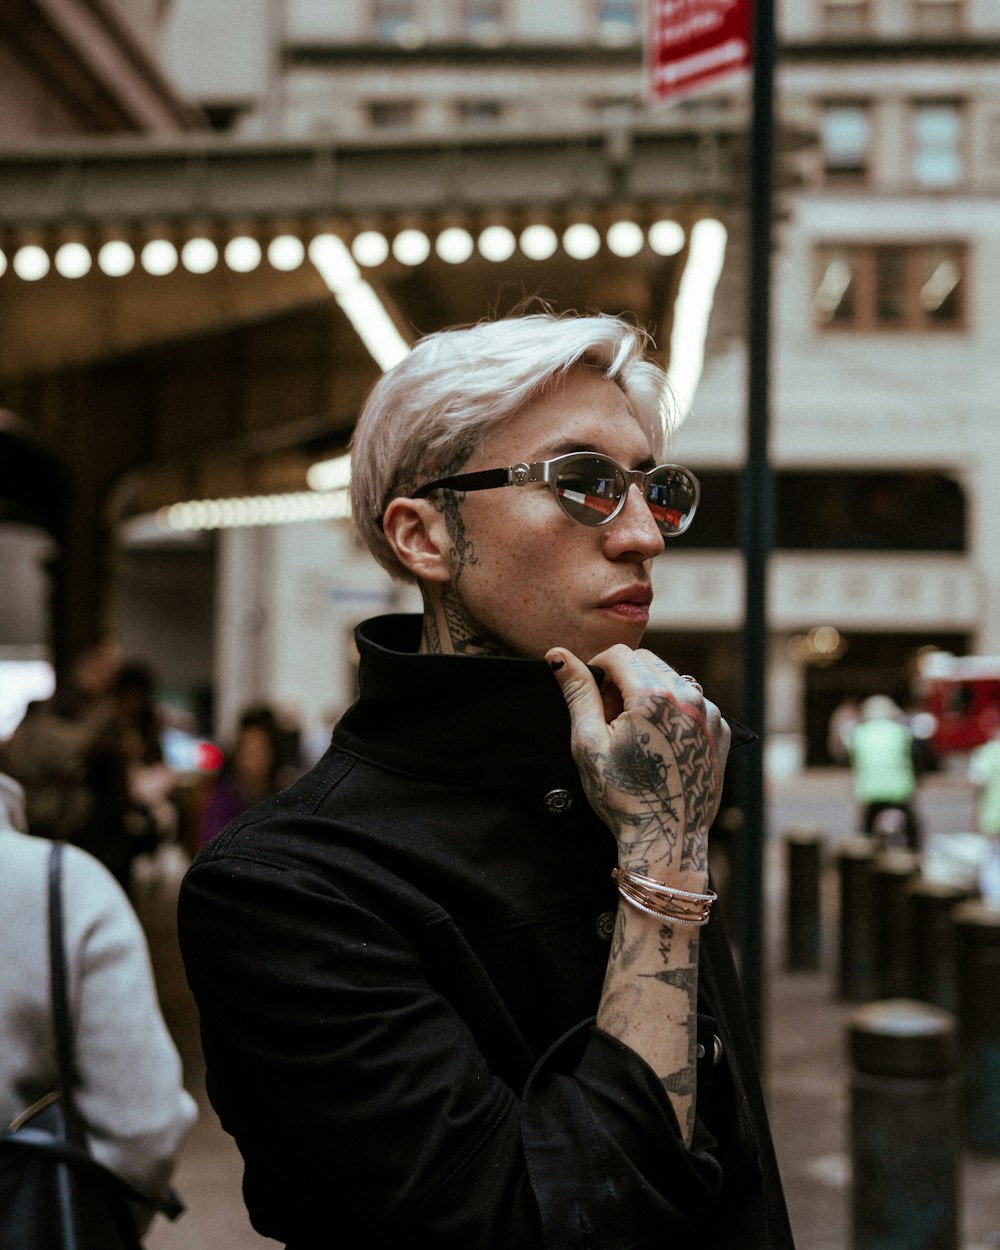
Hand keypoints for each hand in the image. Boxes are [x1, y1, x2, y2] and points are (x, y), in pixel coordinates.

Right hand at [547, 644, 730, 879]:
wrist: (667, 839)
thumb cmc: (622, 795)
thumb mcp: (589, 742)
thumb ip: (578, 692)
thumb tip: (558, 655)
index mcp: (653, 697)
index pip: (620, 654)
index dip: (598, 667)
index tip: (591, 693)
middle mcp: (689, 697)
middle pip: (647, 661)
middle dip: (623, 677)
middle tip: (609, 716)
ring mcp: (710, 713)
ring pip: (672, 678)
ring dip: (648, 691)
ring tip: (634, 731)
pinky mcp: (721, 729)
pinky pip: (693, 701)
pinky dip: (673, 710)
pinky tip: (659, 742)